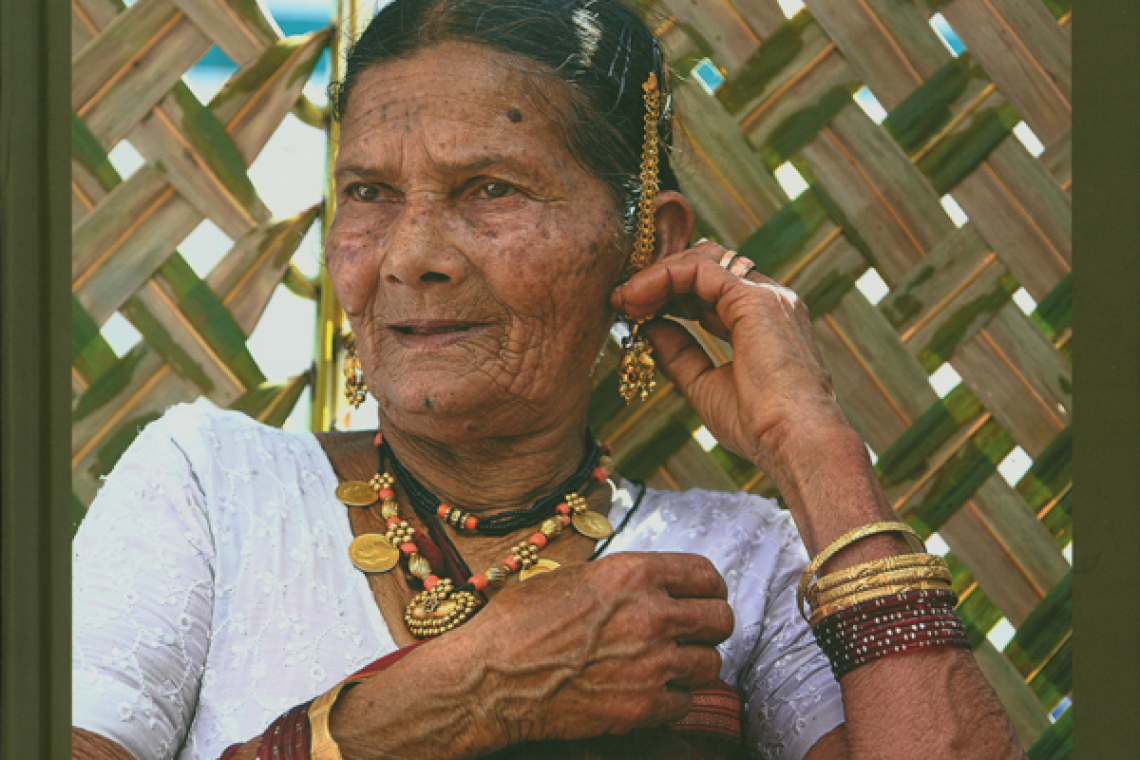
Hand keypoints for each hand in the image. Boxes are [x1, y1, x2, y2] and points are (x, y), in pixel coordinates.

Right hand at [449, 552, 733, 748]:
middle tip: (693, 634)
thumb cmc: (519, 622)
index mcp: (634, 573)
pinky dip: (672, 700)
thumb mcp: (572, 577)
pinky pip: (686, 702)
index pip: (705, 574)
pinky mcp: (644, 706)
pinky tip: (648, 692)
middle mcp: (651, 614)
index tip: (704, 597)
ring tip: (667, 665)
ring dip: (693, 665)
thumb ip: (622, 579)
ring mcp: (651, 663)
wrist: (490, 678)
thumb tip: (652, 583)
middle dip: (710, 626)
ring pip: (711, 663)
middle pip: (721, 619)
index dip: (709, 587)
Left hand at [611, 241, 849, 475]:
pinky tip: (636, 298)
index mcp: (763, 322)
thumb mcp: (705, 386)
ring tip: (624, 299)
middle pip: (707, 266)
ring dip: (657, 274)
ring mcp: (765, 295)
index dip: (669, 295)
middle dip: (661, 279)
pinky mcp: (754, 297)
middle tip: (622, 301)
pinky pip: (699, 268)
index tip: (633, 313)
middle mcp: (768, 301)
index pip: (711, 290)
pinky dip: (663, 276)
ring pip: (702, 259)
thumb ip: (679, 354)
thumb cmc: (759, 427)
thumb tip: (649, 328)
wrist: (795, 442)